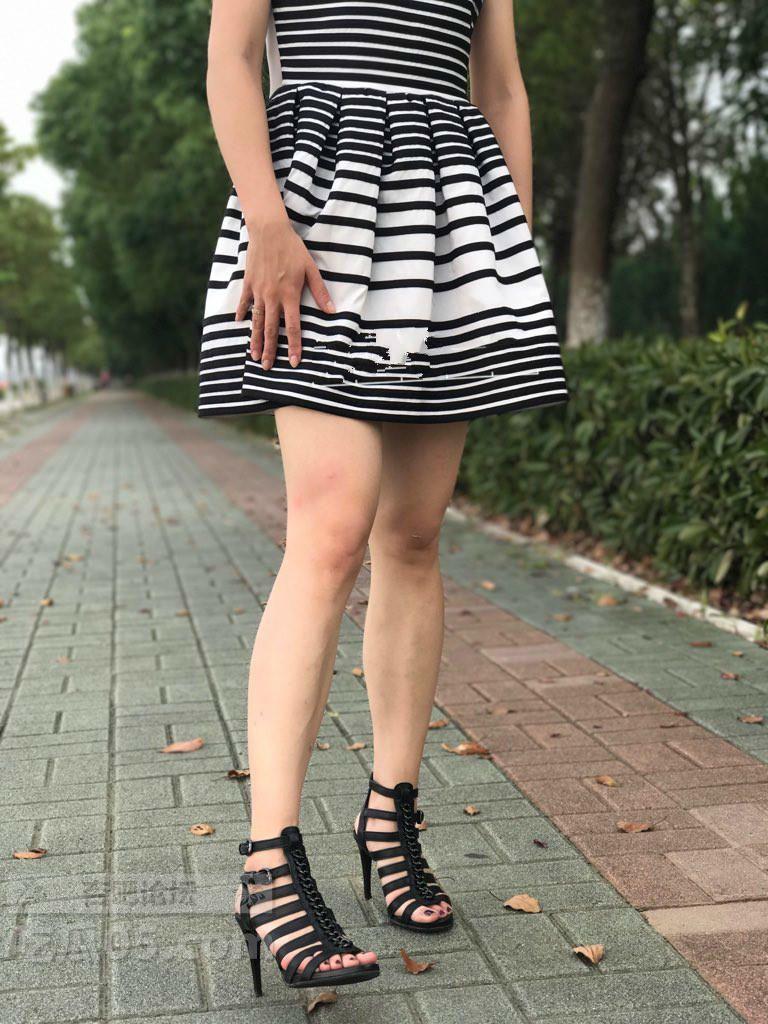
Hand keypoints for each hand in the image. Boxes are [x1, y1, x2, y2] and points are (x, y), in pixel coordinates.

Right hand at [236, 218, 334, 369]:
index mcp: (290, 295)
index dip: (293, 346)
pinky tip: (240, 325)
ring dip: (255, 340)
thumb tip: (332, 311)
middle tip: (267, 368)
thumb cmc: (292, 248)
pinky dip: (242, 314)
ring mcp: (258, 291)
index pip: (292, 327)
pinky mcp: (248, 283)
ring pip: (256, 321)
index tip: (293, 362)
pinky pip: (244, 303)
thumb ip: (320, 291)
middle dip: (270, 350)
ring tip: (254, 355)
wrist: (269, 230)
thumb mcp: (310, 268)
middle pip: (271, 330)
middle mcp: (273, 297)